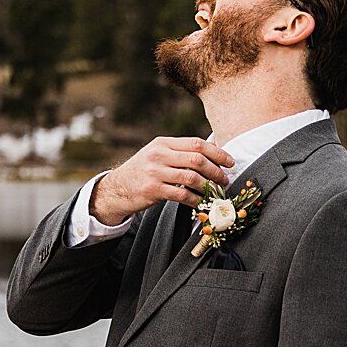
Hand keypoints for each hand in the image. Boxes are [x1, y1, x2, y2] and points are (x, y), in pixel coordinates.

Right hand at [91, 138, 233, 225]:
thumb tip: (212, 153)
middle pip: (197, 159)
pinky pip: (182, 195)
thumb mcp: (157, 155)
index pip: (196, 143)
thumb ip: (179, 152)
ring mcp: (155, 172)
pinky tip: (202, 203)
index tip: (230, 162)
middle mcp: (159, 155)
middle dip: (216, 171)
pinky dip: (196, 200)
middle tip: (225, 180)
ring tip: (216, 193)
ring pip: (192, 177)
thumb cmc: (142, 172)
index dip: (217, 152)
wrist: (116, 188)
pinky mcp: (152, 190)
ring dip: (209, 187)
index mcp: (163, 143)